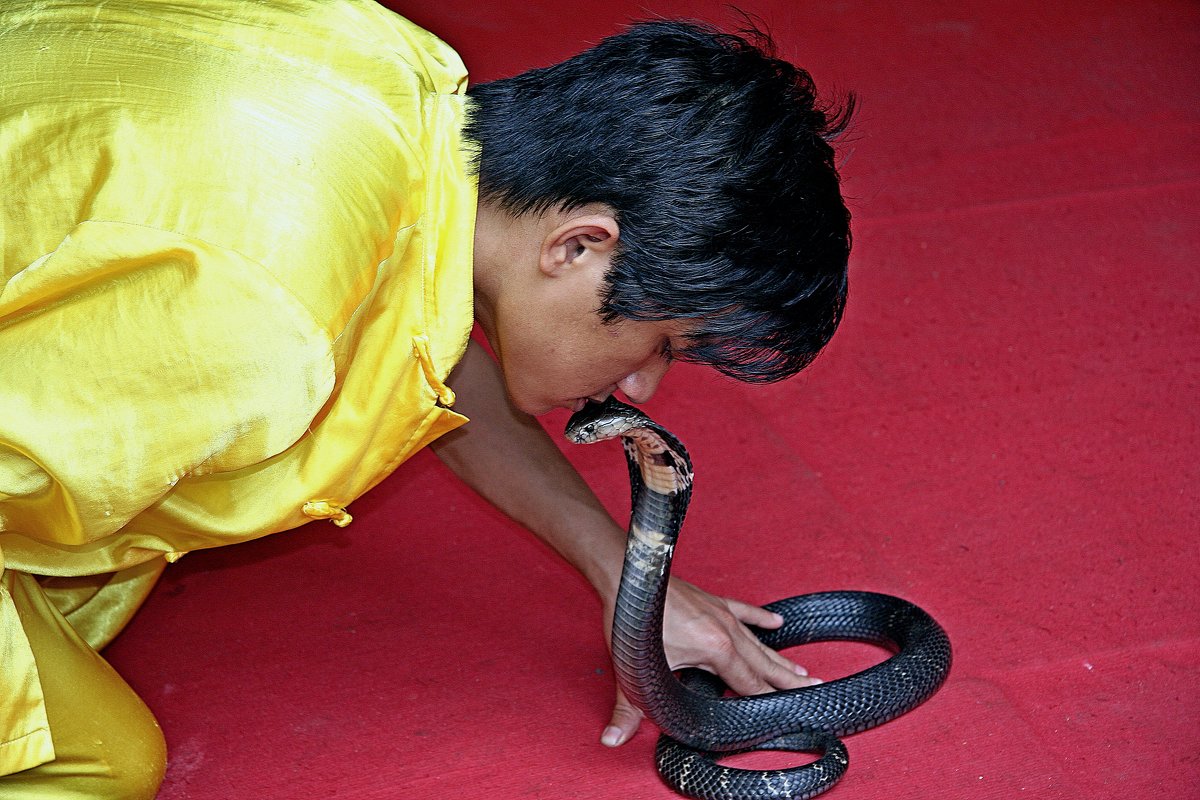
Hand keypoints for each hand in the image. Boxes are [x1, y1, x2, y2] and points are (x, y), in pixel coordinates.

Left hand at [600, 576, 820, 746]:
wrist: (631, 573)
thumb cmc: (634, 619)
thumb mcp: (634, 671)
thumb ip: (628, 710)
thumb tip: (613, 738)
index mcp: (715, 650)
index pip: (749, 685)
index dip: (769, 701)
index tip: (790, 713)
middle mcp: (725, 630)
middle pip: (763, 663)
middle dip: (788, 681)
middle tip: (815, 690)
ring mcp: (721, 613)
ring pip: (757, 641)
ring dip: (779, 658)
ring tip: (802, 672)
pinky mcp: (712, 601)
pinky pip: (744, 612)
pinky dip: (761, 620)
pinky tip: (778, 625)